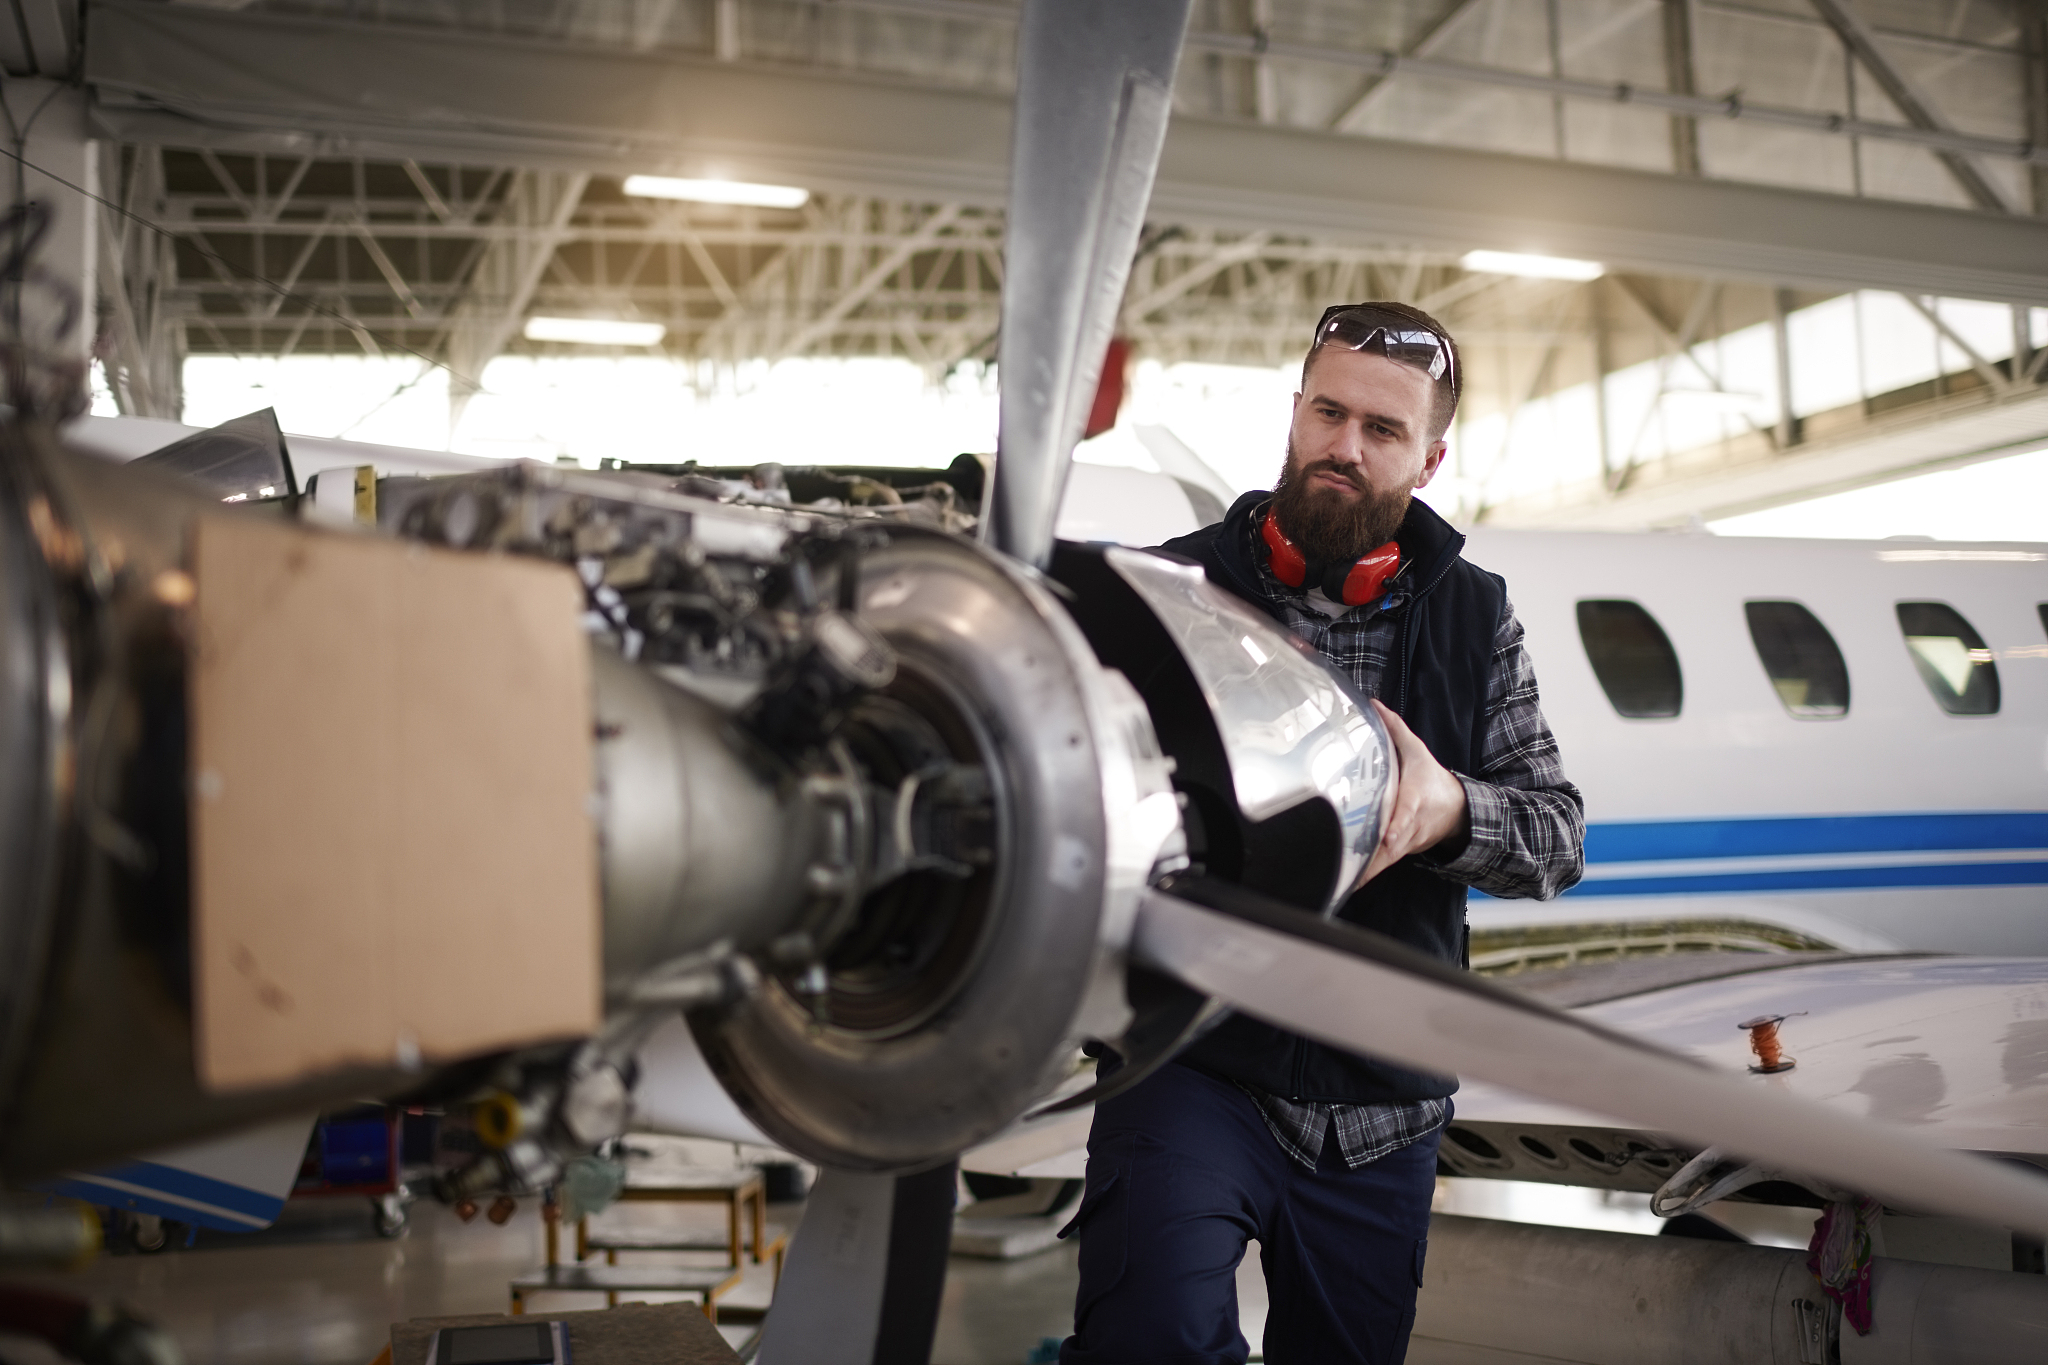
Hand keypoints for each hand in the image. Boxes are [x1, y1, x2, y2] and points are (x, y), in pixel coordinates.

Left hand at [1357, 700, 1468, 886]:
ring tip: (1343, 882)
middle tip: (1352, 872)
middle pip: (1392, 845)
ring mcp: (1405, 842)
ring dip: (1366, 872)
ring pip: (1385, 860)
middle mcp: (1410, 825)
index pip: (1407, 814)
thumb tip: (1373, 705)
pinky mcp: (1398, 852)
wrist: (1456, 809)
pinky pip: (1381, 865)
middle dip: (1375, 858)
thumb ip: (1394, 729)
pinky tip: (1346, 884)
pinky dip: (1366, 875)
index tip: (1389, 837)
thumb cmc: (1430, 779)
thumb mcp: (1417, 751)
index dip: (1398, 827)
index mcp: (1415, 799)